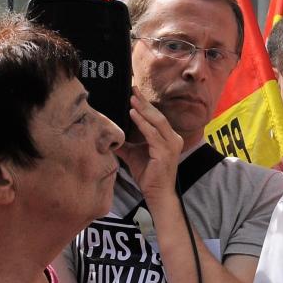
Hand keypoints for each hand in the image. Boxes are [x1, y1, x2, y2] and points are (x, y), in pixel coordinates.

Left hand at [118, 87, 182, 201]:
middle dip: (144, 102)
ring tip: (132, 99)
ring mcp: (172, 145)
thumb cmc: (149, 175)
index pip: (156, 117)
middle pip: (157, 115)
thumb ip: (125, 144)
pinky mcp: (166, 152)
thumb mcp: (134, 155)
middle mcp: (173, 139)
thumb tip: (109, 135)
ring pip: (157, 121)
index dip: (145, 104)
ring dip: (143, 109)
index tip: (134, 92)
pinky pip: (153, 133)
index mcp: (169, 137)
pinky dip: (142, 123)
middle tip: (132, 88)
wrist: (157, 193)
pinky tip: (132, 114)